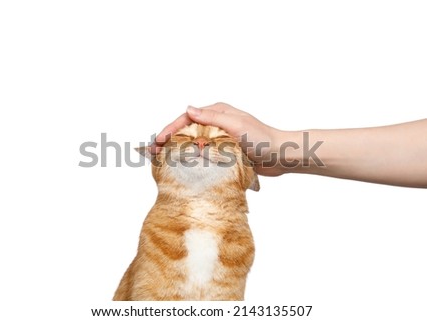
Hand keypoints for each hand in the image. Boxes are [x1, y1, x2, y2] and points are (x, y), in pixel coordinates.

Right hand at [154, 102, 283, 175]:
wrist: (281, 156)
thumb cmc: (262, 138)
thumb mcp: (236, 124)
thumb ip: (212, 118)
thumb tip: (188, 109)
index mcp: (218, 113)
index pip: (187, 119)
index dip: (170, 129)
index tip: (158, 141)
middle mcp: (216, 124)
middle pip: (186, 131)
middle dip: (169, 140)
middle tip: (152, 152)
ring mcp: (219, 139)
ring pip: (193, 143)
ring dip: (177, 150)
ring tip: (161, 160)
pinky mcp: (223, 153)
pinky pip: (203, 155)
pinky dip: (191, 160)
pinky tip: (181, 167)